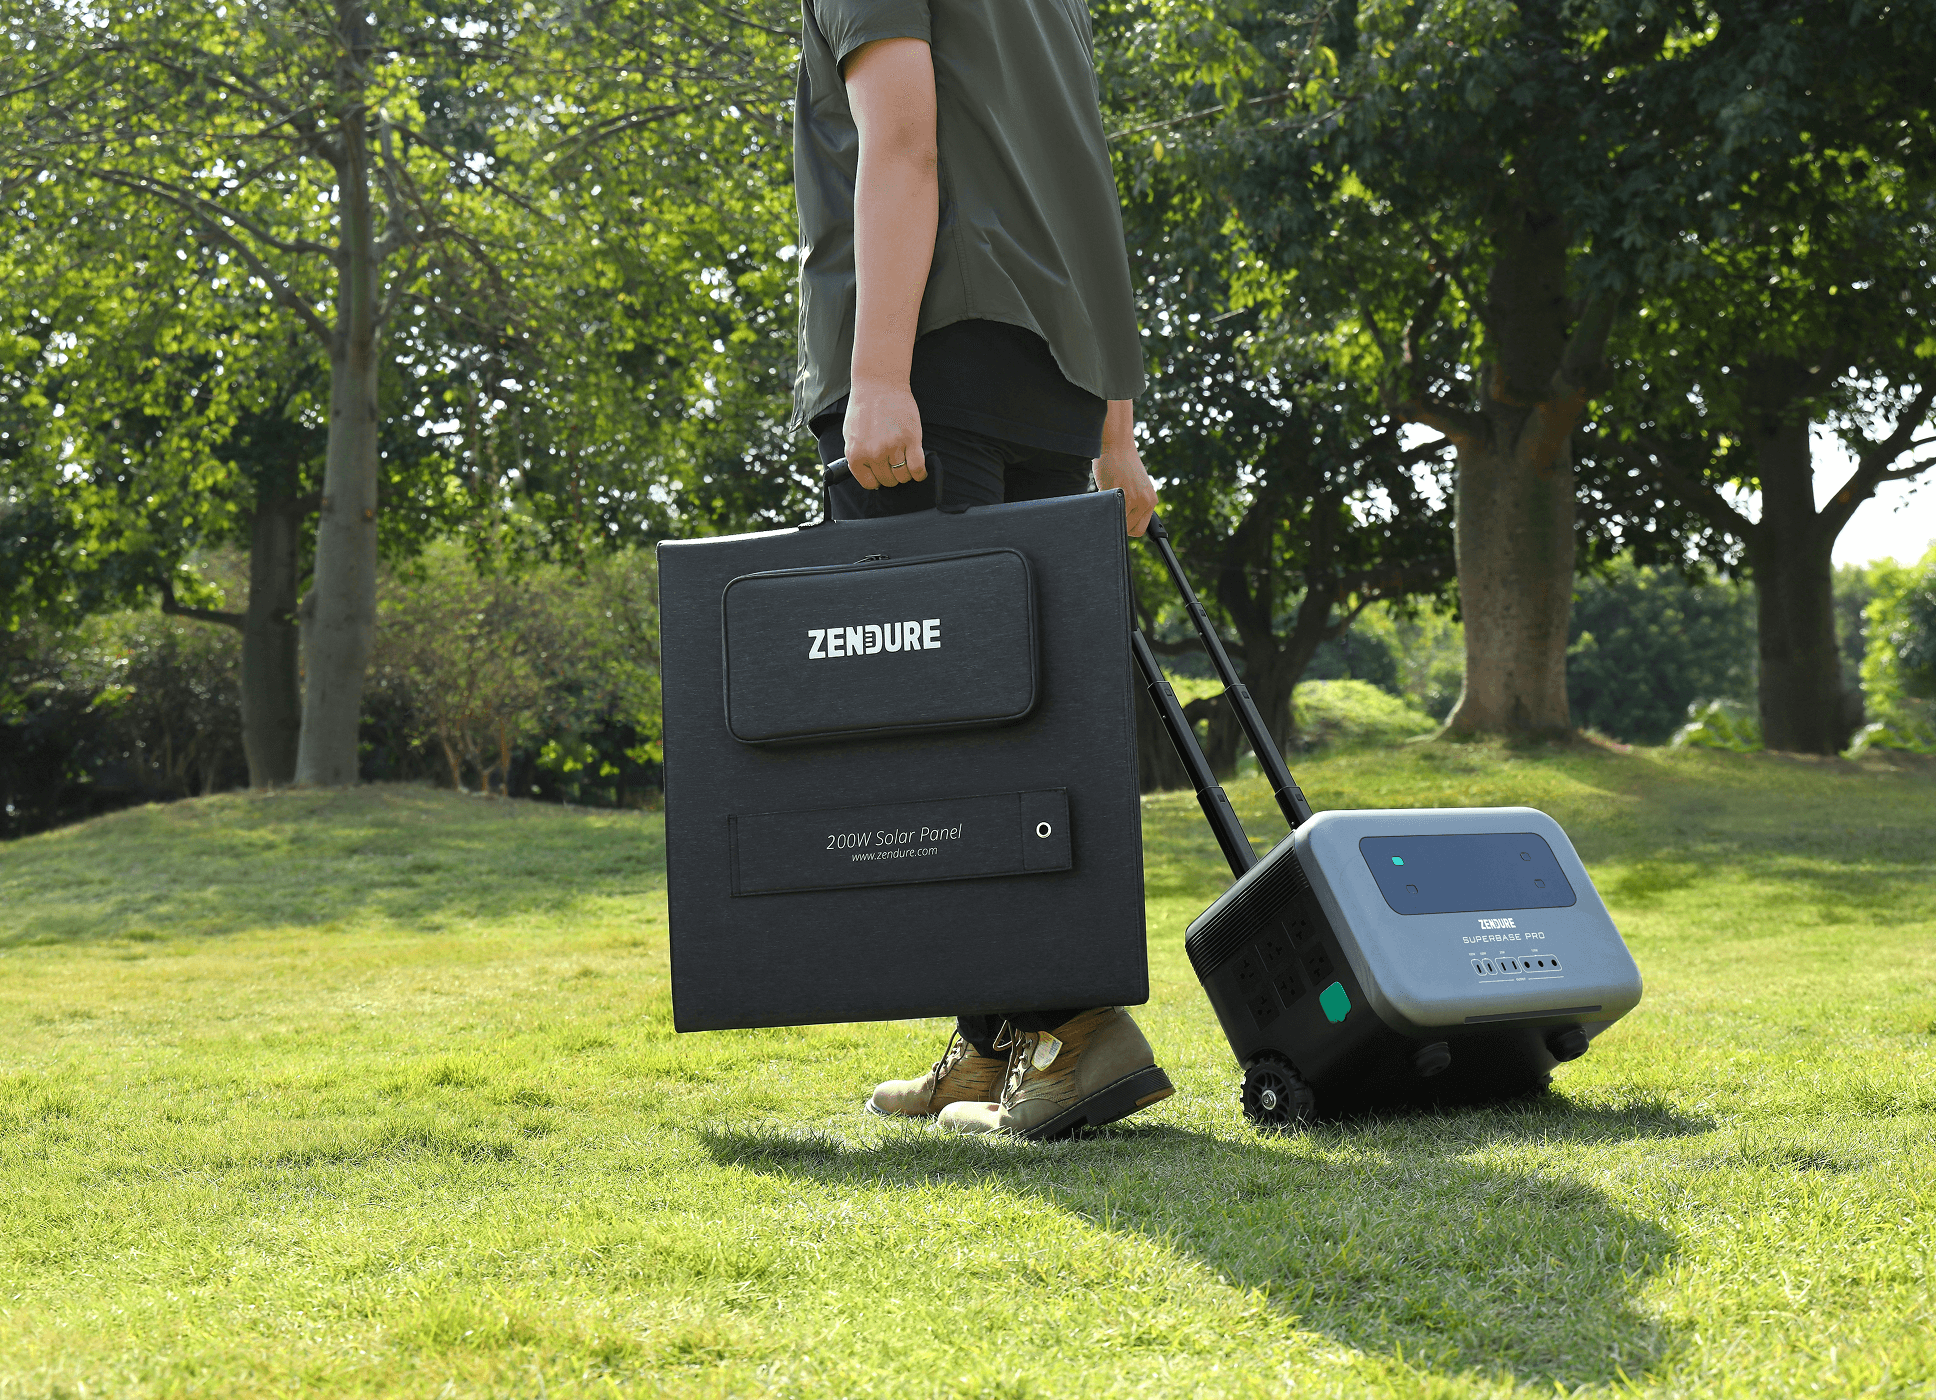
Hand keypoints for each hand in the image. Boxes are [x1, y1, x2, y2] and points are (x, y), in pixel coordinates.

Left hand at [843, 380, 926, 489]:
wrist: (879, 384)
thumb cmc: (864, 408)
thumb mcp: (850, 434)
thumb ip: (857, 456)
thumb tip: (868, 474)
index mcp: (856, 454)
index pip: (870, 483)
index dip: (877, 479)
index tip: (881, 474)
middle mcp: (874, 453)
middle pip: (888, 480)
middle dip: (892, 475)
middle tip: (894, 464)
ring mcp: (893, 447)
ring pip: (903, 476)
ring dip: (905, 474)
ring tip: (905, 463)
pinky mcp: (911, 439)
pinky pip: (917, 468)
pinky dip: (920, 474)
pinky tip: (919, 471)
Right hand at [1094, 399, 1155, 535]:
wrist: (1117, 445)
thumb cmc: (1123, 464)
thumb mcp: (1137, 487)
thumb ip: (1135, 504)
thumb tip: (1123, 523)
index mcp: (1151, 500)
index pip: (1139, 529)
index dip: (1127, 527)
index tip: (1119, 517)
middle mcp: (1145, 501)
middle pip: (1129, 529)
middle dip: (1118, 522)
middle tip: (1112, 507)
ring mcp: (1133, 498)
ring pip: (1119, 523)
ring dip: (1110, 513)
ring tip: (1108, 497)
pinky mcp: (1120, 493)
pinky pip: (1109, 510)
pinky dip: (1103, 505)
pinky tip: (1104, 490)